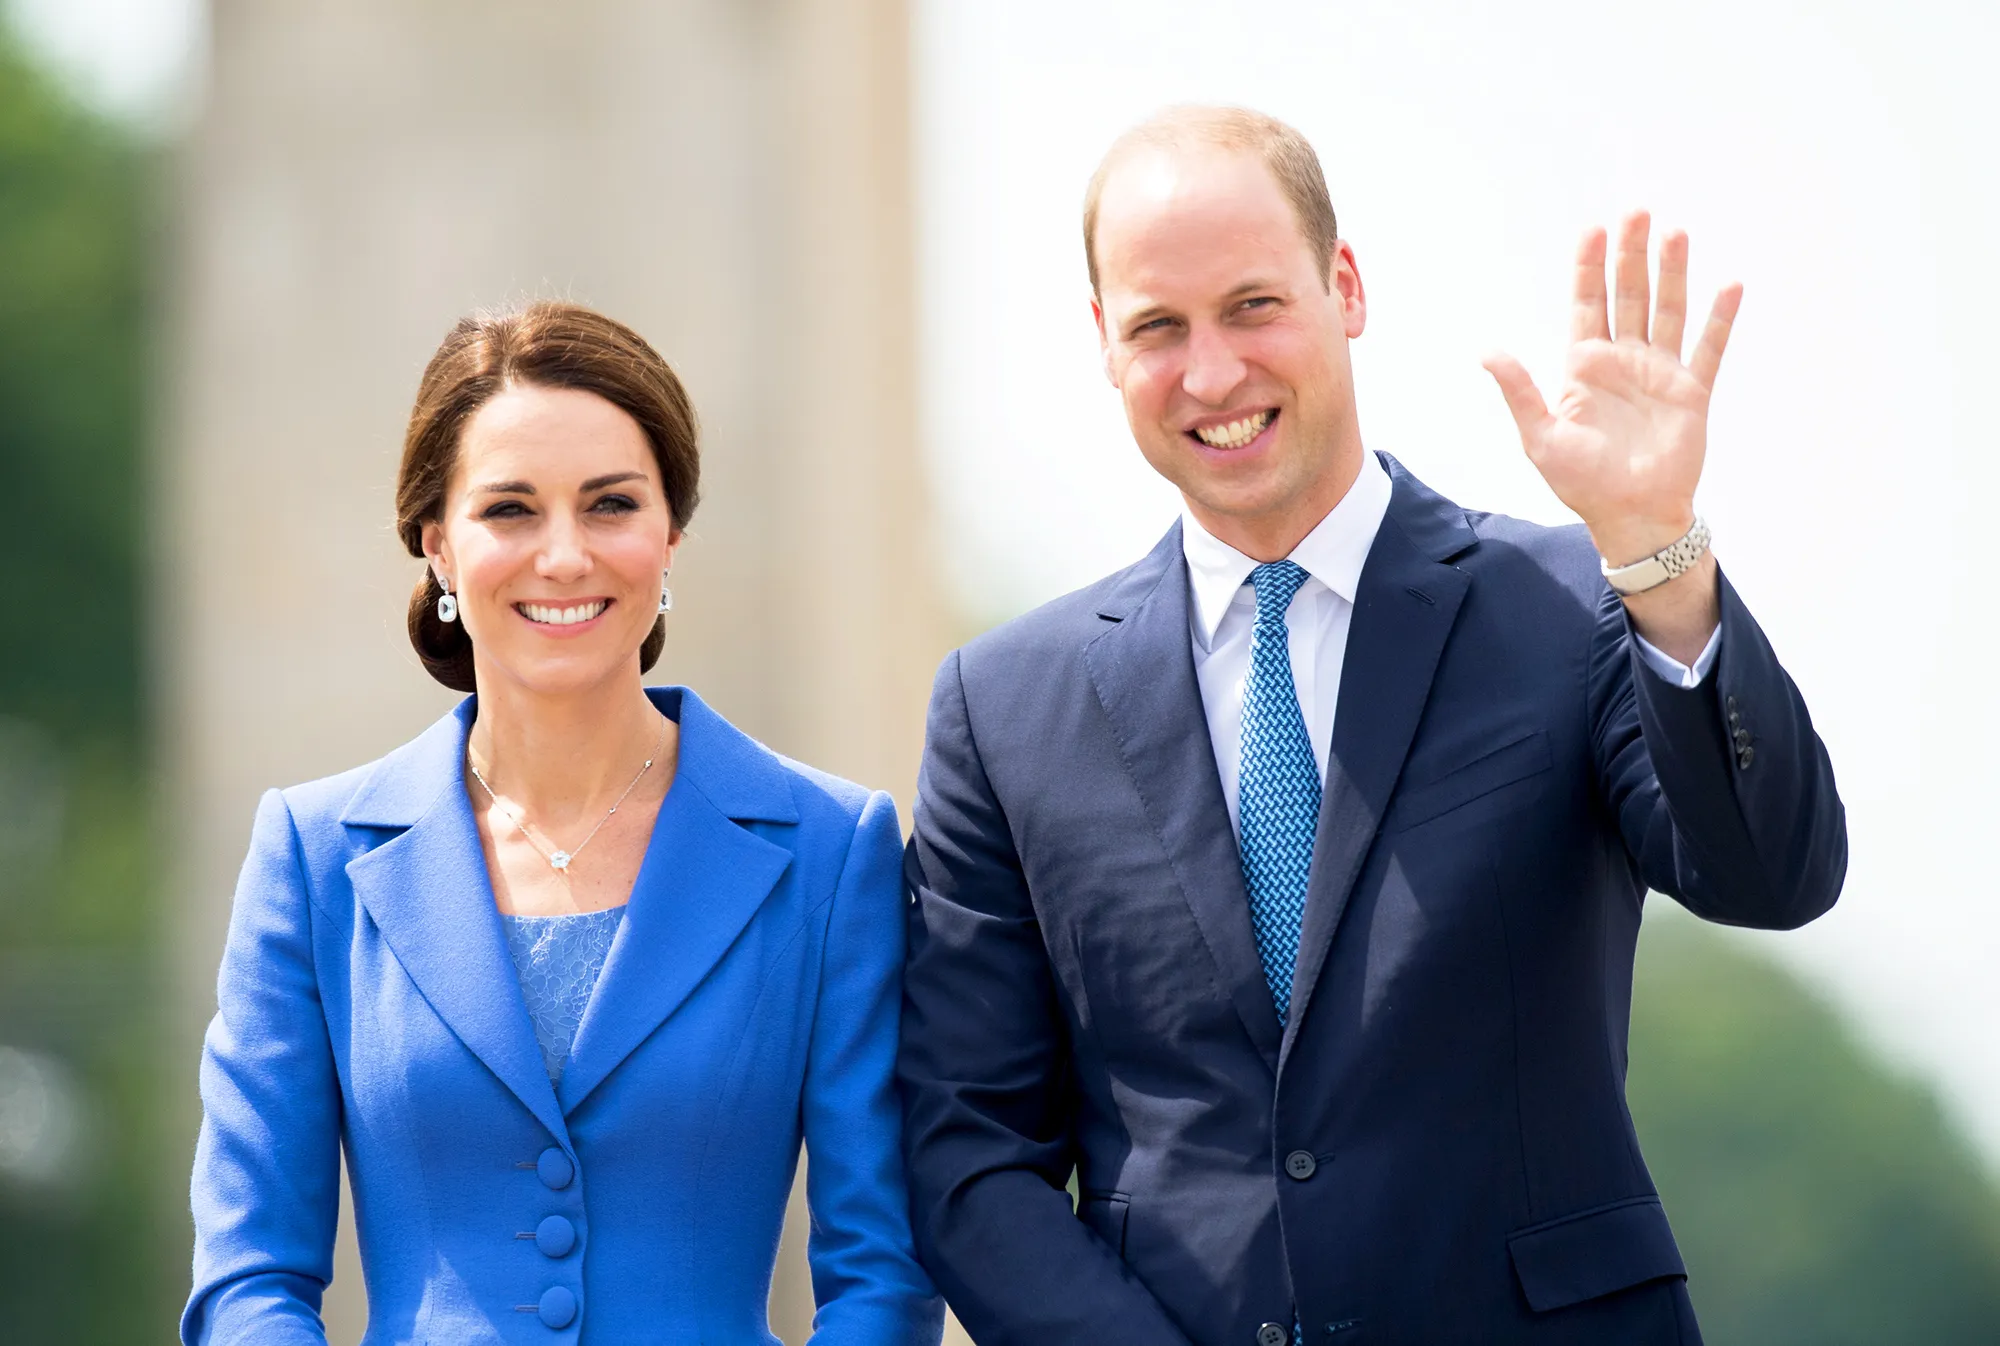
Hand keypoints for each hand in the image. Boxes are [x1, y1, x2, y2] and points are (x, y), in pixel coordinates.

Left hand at [1483, 211, 1739, 566]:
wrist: (1629, 517)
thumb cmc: (1580, 483)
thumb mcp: (1539, 436)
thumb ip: (1519, 389)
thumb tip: (1486, 352)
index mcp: (1585, 367)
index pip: (1587, 304)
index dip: (1590, 267)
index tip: (1594, 229)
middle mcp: (1624, 362)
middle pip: (1628, 295)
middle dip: (1631, 255)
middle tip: (1637, 212)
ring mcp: (1660, 374)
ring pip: (1668, 311)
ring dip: (1672, 273)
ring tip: (1675, 232)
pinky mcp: (1691, 393)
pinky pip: (1709, 349)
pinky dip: (1720, 318)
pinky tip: (1729, 284)